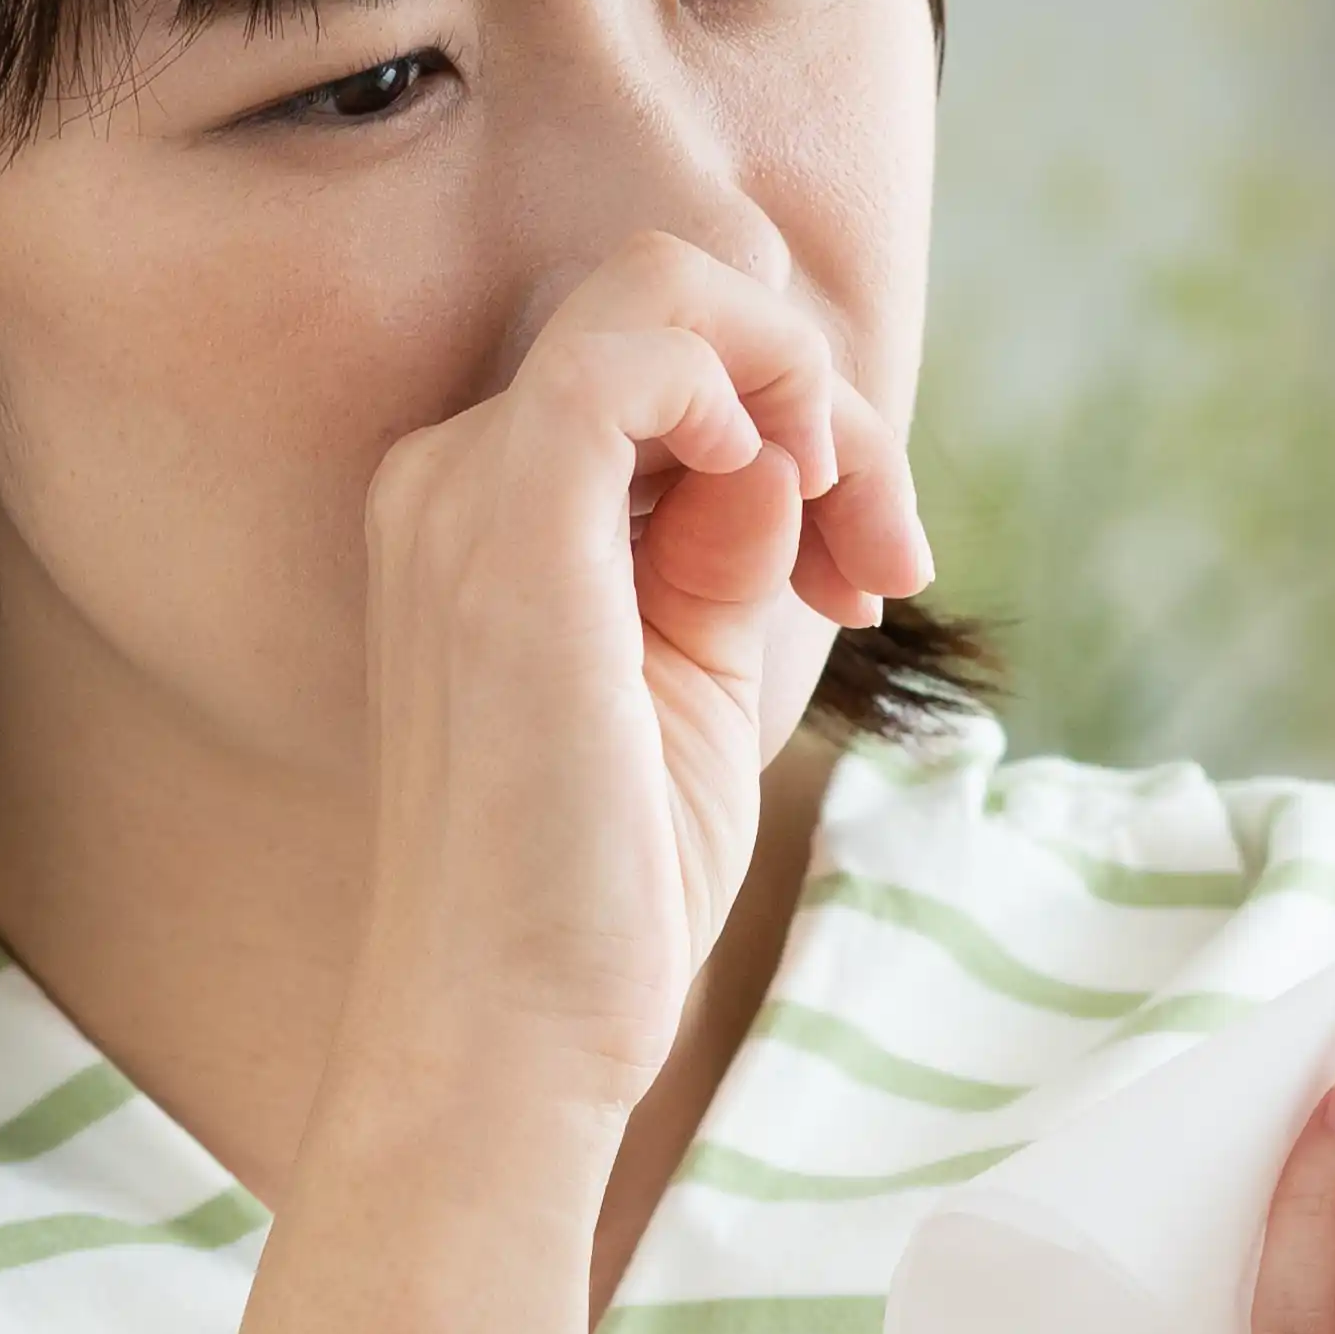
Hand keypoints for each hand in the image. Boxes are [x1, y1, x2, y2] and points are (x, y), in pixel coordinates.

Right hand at [329, 235, 929, 1158]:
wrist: (509, 1036)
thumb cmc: (598, 893)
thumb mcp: (690, 681)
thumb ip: (725, 554)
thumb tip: (780, 458)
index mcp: (478, 512)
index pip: (660, 365)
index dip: (800, 430)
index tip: (870, 577)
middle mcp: (446, 478)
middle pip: (673, 307)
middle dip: (822, 397)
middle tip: (888, 558)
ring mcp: (463, 496)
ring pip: (666, 297)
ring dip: (814, 398)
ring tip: (863, 555)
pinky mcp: (510, 529)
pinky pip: (638, 345)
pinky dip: (748, 385)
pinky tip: (792, 494)